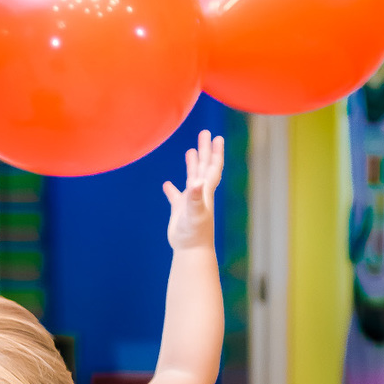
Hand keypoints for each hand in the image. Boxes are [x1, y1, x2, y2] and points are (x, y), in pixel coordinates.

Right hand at [164, 130, 223, 251]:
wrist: (191, 251)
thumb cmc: (194, 233)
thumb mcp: (194, 213)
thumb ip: (194, 196)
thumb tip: (195, 181)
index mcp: (205, 191)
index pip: (212, 167)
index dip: (215, 152)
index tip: (216, 137)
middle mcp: (199, 193)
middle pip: (203, 167)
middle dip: (205, 150)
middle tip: (205, 133)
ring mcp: (190, 202)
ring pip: (191, 178)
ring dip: (192, 165)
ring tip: (191, 151)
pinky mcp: (180, 212)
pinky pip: (176, 197)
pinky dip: (172, 190)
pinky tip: (167, 185)